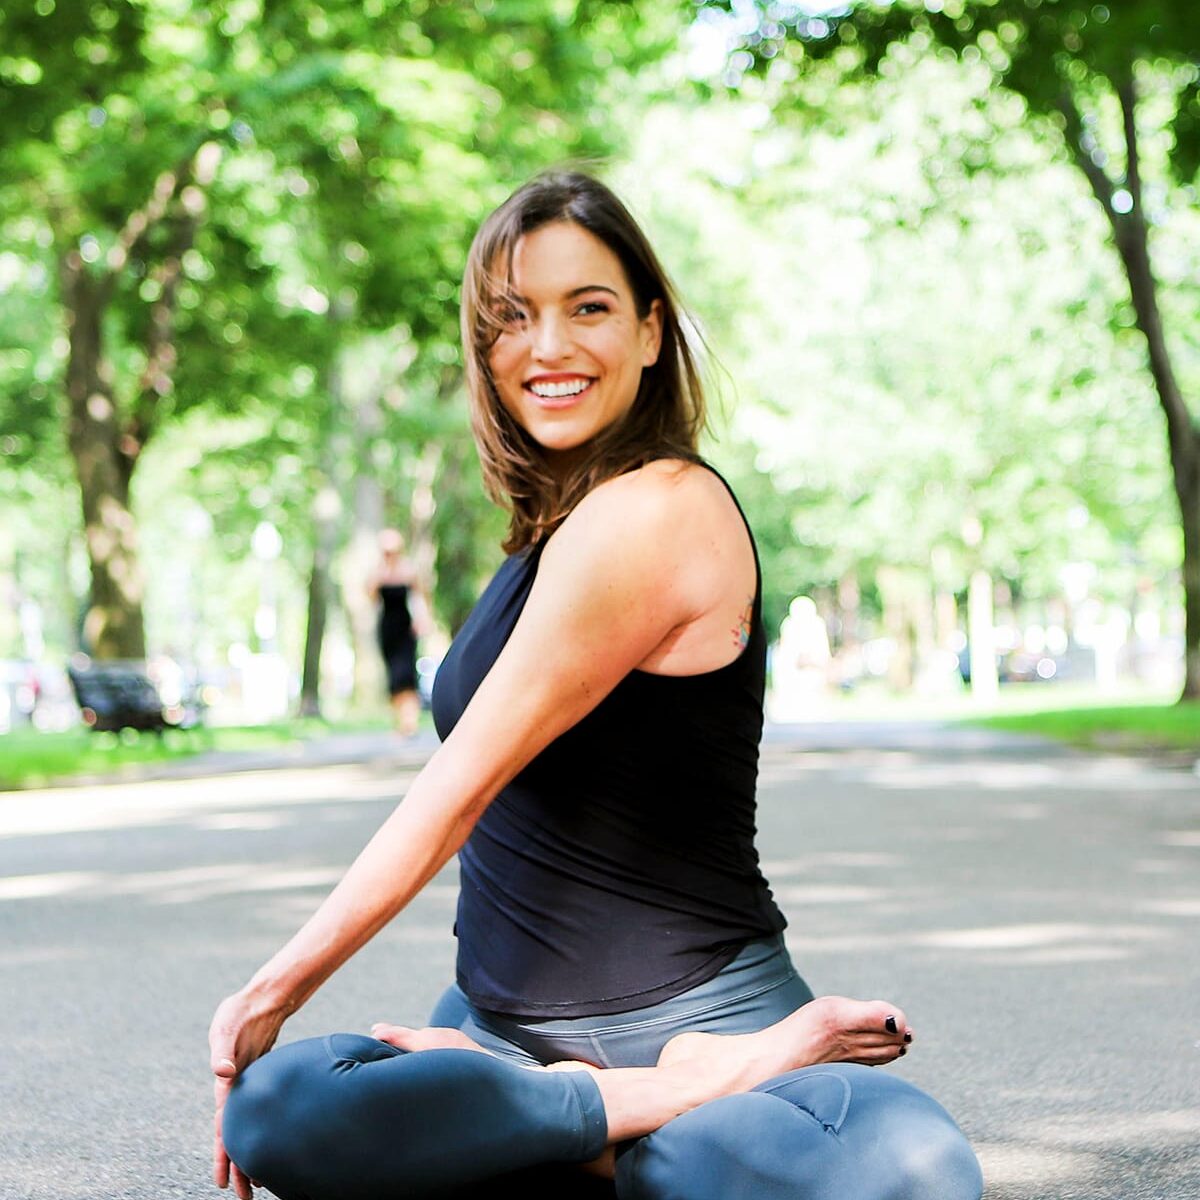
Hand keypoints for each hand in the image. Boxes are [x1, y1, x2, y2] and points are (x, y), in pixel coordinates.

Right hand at [209, 989, 287, 1197]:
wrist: (259, 1000)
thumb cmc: (239, 1013)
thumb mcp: (225, 1027)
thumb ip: (221, 1049)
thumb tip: (222, 1071)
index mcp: (227, 1086)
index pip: (225, 1129)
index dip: (224, 1157)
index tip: (224, 1183)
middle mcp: (237, 1091)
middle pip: (237, 1136)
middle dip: (239, 1167)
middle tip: (246, 1197)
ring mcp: (251, 1087)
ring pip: (251, 1128)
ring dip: (253, 1154)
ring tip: (260, 1183)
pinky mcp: (265, 1080)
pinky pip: (262, 1113)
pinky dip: (265, 1132)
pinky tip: (276, 1146)